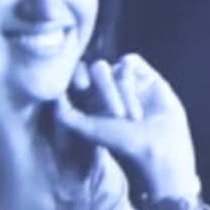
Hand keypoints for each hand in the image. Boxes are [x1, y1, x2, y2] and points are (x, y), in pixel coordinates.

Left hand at [73, 52, 201, 209]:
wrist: (158, 147)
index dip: (74, 75)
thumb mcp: (88, 130)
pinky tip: (139, 96)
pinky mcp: (145, 75)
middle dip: (104, 89)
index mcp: (90, 98)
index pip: (77, 75)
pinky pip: (130, 62)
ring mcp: (127, 80)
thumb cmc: (123, 143)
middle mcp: (108, 87)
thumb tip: (51, 93)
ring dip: (121, 91)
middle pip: (96, 69)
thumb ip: (65, 114)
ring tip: (132, 118)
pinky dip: (131, 77)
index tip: (80, 87)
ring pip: (113, 68)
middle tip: (116, 115)